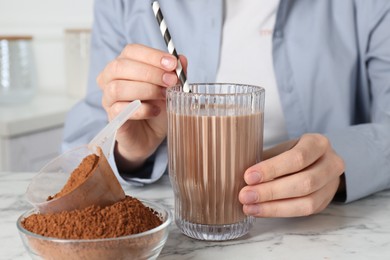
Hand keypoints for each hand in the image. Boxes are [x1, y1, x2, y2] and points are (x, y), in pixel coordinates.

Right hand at [97, 44, 186, 170]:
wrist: (151, 136)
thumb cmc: (157, 108)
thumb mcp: (170, 88)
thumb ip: (175, 73)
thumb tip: (181, 59)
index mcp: (123, 65)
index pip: (131, 51)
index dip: (152, 56)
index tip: (172, 64)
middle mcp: (110, 79)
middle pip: (120, 66)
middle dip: (150, 72)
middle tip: (170, 81)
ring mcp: (108, 99)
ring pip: (117, 87)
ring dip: (146, 90)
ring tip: (164, 96)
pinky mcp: (112, 118)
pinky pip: (121, 109)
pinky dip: (142, 109)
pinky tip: (156, 111)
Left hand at [238, 133, 344, 216]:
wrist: (317, 163)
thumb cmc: (292, 153)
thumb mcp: (281, 149)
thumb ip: (265, 159)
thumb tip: (235, 171)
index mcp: (318, 143)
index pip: (297, 157)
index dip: (272, 169)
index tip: (248, 176)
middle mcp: (331, 163)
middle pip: (304, 182)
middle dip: (270, 191)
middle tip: (244, 195)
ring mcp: (331, 185)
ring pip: (306, 201)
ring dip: (273, 206)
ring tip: (249, 206)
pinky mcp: (325, 202)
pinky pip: (303, 212)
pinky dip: (278, 212)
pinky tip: (259, 210)